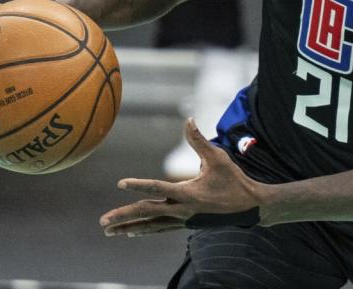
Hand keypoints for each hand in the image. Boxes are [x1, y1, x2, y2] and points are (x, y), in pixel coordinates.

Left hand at [100, 118, 264, 236]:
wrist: (250, 207)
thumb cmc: (234, 180)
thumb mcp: (219, 157)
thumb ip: (199, 140)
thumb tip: (188, 119)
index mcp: (189, 194)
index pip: (159, 188)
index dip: (139, 185)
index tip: (120, 183)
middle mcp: (183, 210)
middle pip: (147, 213)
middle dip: (124, 217)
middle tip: (102, 222)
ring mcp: (183, 220)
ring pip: (150, 225)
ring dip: (128, 228)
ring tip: (108, 231)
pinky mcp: (186, 224)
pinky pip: (159, 228)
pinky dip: (144, 230)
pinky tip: (130, 233)